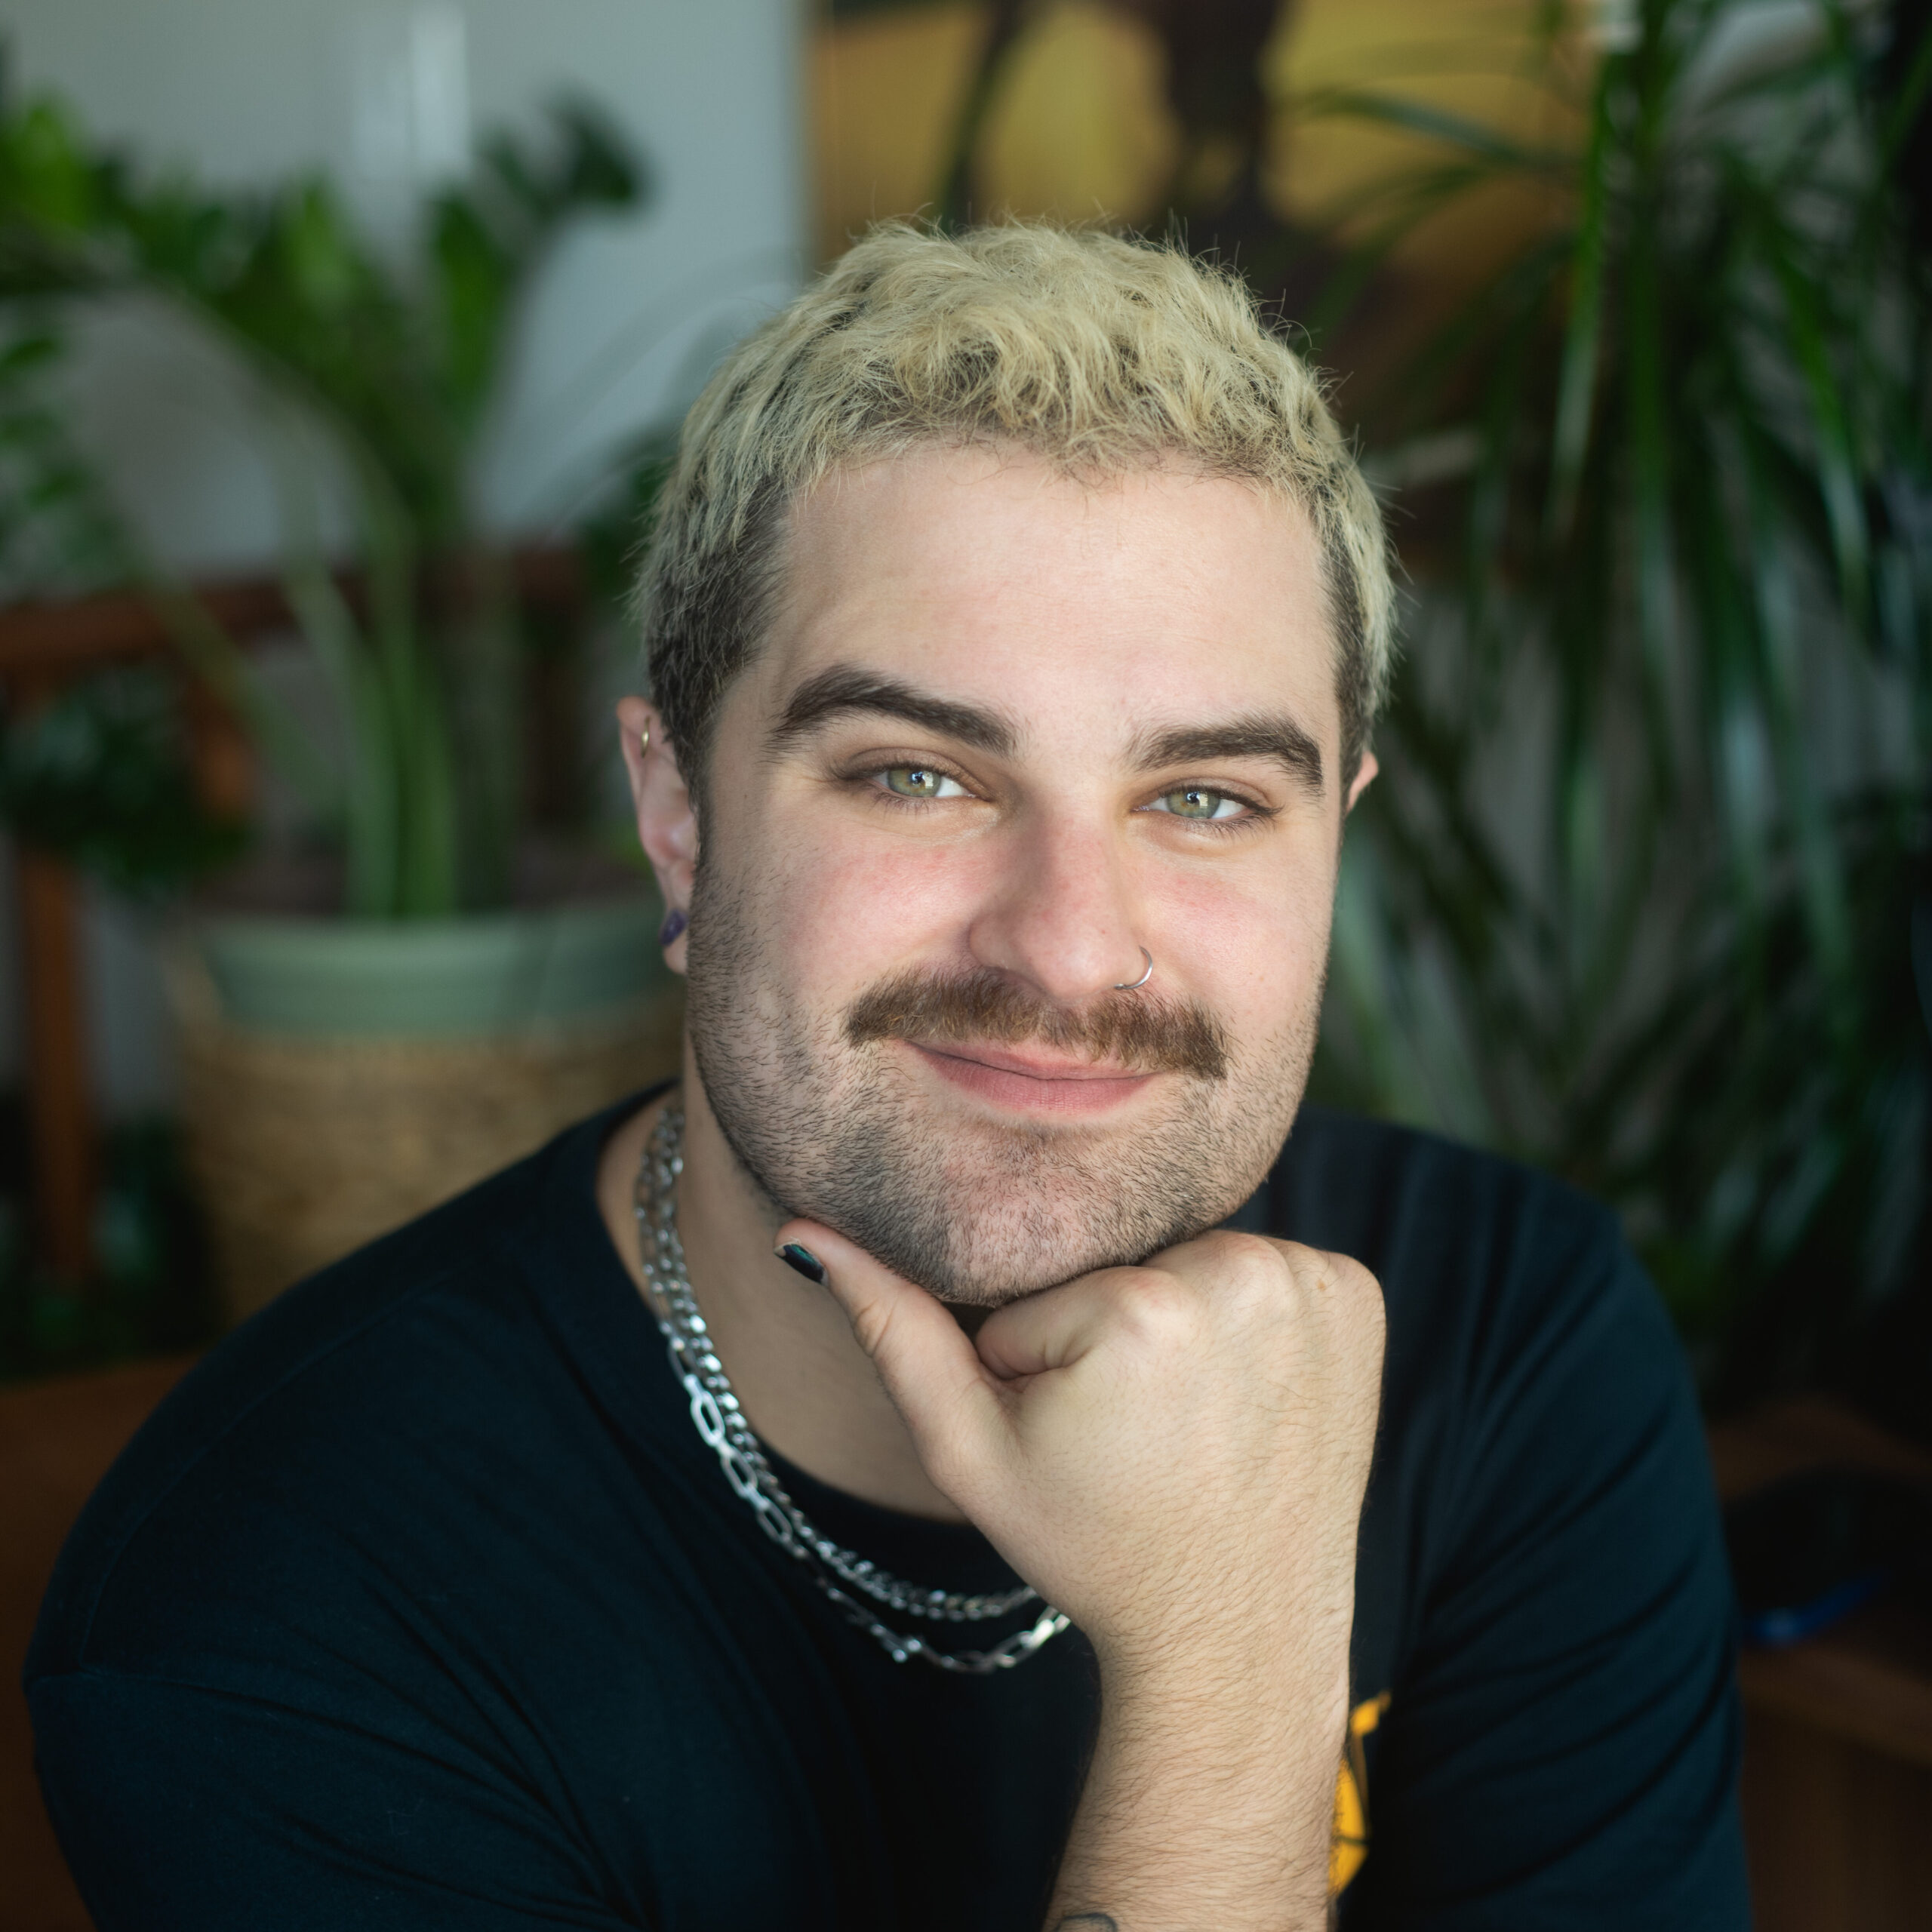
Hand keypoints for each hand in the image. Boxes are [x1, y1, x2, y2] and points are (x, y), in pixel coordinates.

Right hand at [775, 1221, 1385, 1680]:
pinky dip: (1250, 1316)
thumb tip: (806, 1229)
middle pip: (1126, 1258)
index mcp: (1144, 1308)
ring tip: (1192, 1414)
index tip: (1080, 1430)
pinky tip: (1246, 1396)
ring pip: (1195, 1255)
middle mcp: (1245, 1271)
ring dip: (1181, 1315)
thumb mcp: (970, 1450)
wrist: (1236, 1632)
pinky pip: (1267, 1264)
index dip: (1039, 1357)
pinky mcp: (1359, 1292)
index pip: (1046, 1287)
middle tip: (1137, 1426)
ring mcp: (1315, 1282)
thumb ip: (892, 1330)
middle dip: (1112, 1324)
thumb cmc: (1093, 1544)